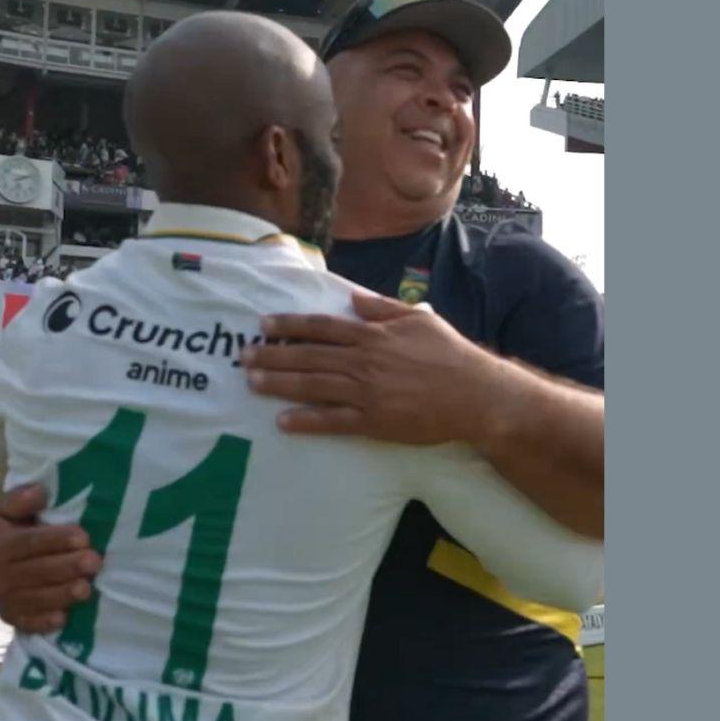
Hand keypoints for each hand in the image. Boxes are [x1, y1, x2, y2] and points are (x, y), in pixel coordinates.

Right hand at [0, 483, 102, 633]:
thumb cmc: (3, 532)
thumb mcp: (4, 510)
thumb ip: (19, 500)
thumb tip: (40, 492)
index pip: (30, 542)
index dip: (57, 539)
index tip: (83, 537)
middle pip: (37, 571)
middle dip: (68, 567)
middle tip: (94, 562)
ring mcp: (3, 599)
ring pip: (36, 598)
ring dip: (62, 594)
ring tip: (87, 589)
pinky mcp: (11, 618)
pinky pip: (28, 623)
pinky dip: (45, 622)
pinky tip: (64, 618)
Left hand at [240, 291, 507, 445]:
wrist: (474, 395)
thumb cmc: (449, 354)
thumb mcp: (418, 319)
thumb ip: (382, 309)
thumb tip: (353, 299)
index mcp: (373, 335)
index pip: (322, 327)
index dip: (290, 325)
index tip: (264, 325)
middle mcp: (363, 361)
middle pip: (309, 356)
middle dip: (273, 355)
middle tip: (244, 356)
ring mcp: (366, 393)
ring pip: (313, 386)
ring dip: (280, 384)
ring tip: (252, 383)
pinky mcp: (373, 422)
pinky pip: (332, 422)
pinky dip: (306, 421)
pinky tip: (283, 421)